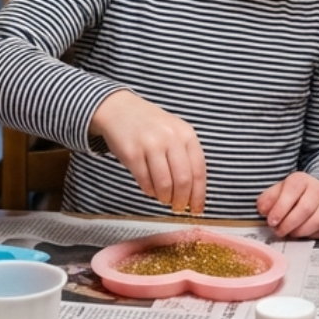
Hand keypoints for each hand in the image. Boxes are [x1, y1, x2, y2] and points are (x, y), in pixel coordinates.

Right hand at [87, 90, 205, 214]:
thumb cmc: (150, 125)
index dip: (199, 195)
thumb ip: (185, 157)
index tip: (197, 209)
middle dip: (182, 200)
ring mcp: (150, 145)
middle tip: (178, 207)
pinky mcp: (132, 153)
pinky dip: (149, 191)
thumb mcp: (174, 132)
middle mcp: (170, 138)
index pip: (199, 171)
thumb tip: (193, 192)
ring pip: (164, 184)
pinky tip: (151, 189)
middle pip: (183, 180)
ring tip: (163, 198)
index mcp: (186, 134)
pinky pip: (145, 181)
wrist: (119, 109)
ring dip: (165, 197)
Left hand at [258, 173, 318, 238]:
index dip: (280, 208)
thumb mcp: (278, 192)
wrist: (318, 193)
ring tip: (290, 233)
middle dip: (289, 224)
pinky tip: (305, 234)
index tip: (272, 221)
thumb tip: (263, 209)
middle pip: (305, 209)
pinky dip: (314, 235)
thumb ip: (268, 199)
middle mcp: (318, 189)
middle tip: (279, 231)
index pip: (291, 191)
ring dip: (300, 232)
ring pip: (318, 221)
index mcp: (300, 180)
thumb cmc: (294, 195)